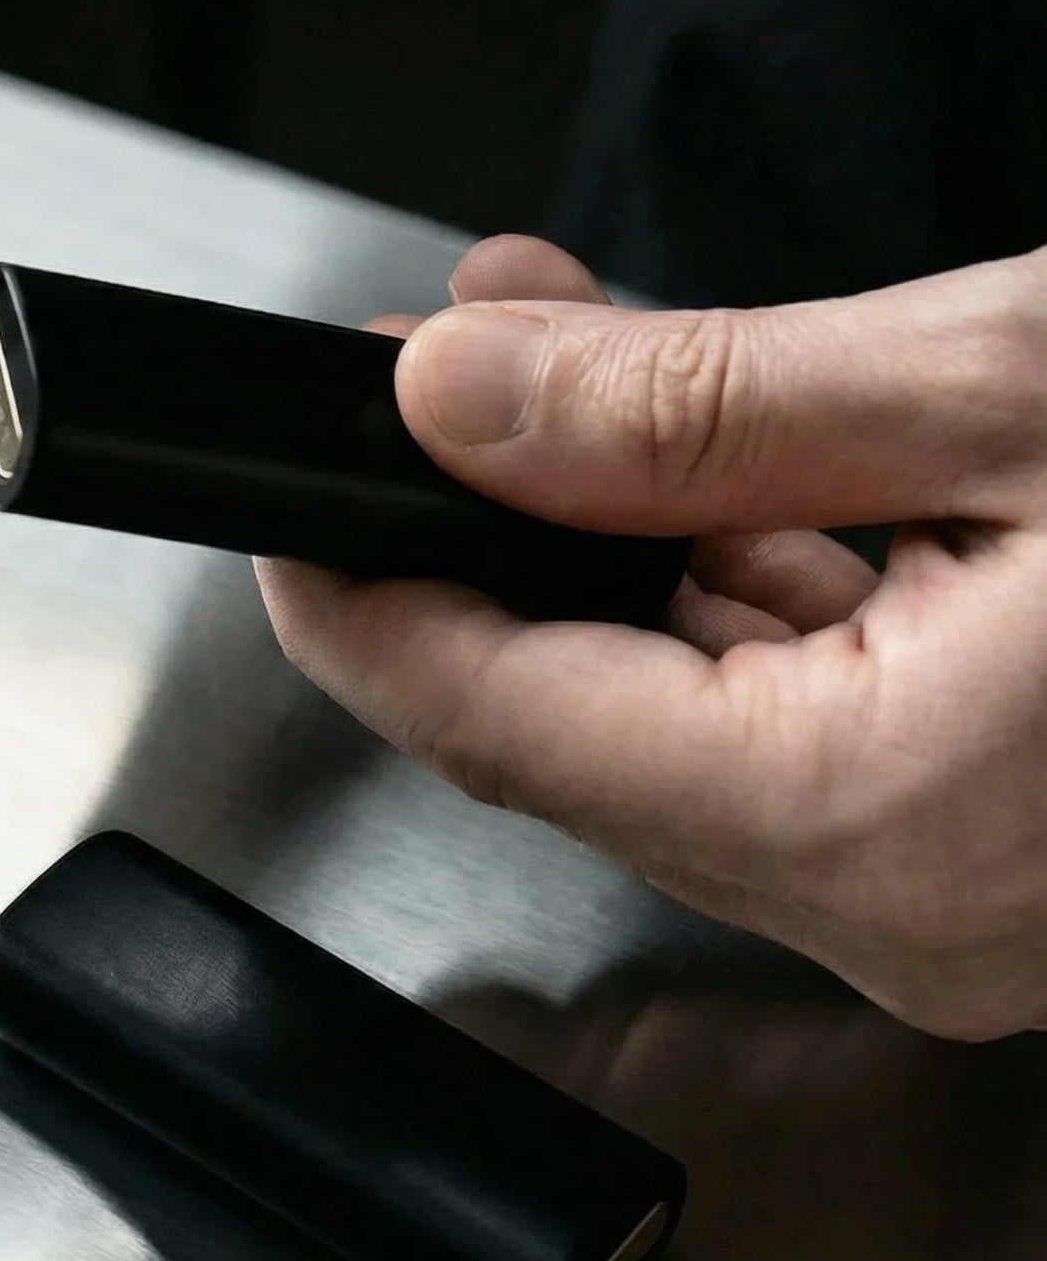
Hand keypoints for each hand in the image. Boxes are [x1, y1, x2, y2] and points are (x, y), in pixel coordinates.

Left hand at [260, 233, 1046, 1039]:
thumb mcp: (1008, 396)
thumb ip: (702, 401)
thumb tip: (462, 396)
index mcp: (877, 820)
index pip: (495, 723)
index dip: (355, 600)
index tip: (286, 497)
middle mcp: (904, 904)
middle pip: (571, 715)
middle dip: (478, 525)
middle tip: (430, 374)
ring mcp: (956, 890)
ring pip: (683, 705)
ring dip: (610, 531)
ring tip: (568, 356)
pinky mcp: (1001, 839)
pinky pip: (797, 719)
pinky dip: (735, 583)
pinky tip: (716, 457)